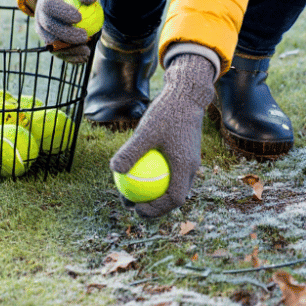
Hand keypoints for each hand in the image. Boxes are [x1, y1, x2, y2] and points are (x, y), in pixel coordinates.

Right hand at [35, 0, 97, 62]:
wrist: (59, 3)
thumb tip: (90, 0)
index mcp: (46, 0)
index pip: (51, 6)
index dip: (63, 13)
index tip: (79, 18)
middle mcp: (41, 17)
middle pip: (50, 28)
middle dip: (67, 34)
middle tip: (84, 36)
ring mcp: (42, 32)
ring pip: (52, 44)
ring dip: (69, 50)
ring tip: (86, 51)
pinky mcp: (48, 43)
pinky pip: (57, 53)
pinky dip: (70, 57)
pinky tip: (83, 58)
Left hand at [110, 53, 215, 217]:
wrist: (187, 95)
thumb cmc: (167, 112)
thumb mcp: (145, 131)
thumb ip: (131, 151)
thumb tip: (114, 171)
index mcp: (185, 166)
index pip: (174, 199)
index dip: (156, 210)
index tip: (136, 209)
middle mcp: (191, 167)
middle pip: (175, 197)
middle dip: (154, 206)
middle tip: (131, 204)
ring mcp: (190, 161)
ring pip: (174, 185)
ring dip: (156, 193)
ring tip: (132, 191)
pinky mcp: (185, 153)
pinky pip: (171, 173)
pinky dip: (157, 178)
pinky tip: (137, 171)